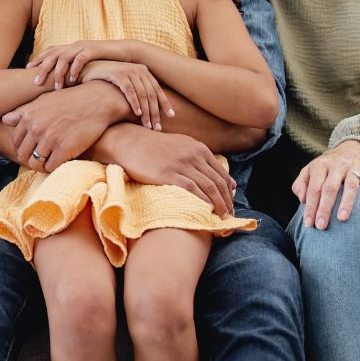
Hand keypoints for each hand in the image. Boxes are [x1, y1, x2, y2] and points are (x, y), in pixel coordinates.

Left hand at [3, 80, 132, 171]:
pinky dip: (53, 168)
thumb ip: (23, 112)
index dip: (23, 148)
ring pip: (35, 163)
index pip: (16, 141)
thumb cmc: (70, 100)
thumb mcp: (43, 101)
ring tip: (48, 162)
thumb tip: (5, 120)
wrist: (96, 101)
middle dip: (29, 159)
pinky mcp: (64, 149)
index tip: (32, 149)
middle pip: (23, 155)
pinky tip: (59, 162)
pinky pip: (50, 167)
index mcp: (28, 116)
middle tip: (40, 159)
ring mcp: (50, 139)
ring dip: (41, 166)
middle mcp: (36, 127)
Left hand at [28, 40, 121, 88]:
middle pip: (53, 54)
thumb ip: (72, 71)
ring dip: (59, 72)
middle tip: (36, 82)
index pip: (49, 52)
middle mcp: (74, 45)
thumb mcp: (84, 67)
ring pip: (64, 57)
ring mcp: (83, 46)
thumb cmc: (103, 63)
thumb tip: (58, 84)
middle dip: (43, 68)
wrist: (125, 54)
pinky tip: (73, 80)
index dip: (37, 59)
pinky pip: (81, 58)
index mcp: (70, 48)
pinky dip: (75, 69)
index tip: (27, 70)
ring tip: (57, 87)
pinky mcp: (94, 49)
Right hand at [78, 60, 173, 130]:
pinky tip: (137, 113)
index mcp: (143, 71)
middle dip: (155, 113)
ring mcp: (129, 70)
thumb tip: (148, 109)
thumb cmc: (107, 80)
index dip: (165, 103)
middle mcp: (139, 69)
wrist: (88, 69)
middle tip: (157, 127)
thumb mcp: (125, 84)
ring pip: (143, 94)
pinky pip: (130, 90)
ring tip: (148, 126)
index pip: (157, 89)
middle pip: (151, 94)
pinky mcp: (118, 73)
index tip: (171, 116)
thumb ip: (137, 92)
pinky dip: (134, 103)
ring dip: (146, 112)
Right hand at [101, 127, 235, 216]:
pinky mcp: (167, 174)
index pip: (222, 174)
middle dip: (227, 202)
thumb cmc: (153, 147)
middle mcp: (193, 154)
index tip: (231, 205)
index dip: (230, 193)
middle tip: (229, 217)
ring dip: (219, 205)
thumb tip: (211, 176)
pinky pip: (191, 189)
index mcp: (198, 148)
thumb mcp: (180, 145)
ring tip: (222, 218)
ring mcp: (181, 164)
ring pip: (209, 187)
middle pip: (218, 183)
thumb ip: (198, 158)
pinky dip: (202, 201)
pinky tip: (207, 211)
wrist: (128, 142)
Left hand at [292, 140, 359, 228]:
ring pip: (350, 186)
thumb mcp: (311, 169)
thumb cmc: (328, 166)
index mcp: (320, 165)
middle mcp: (337, 165)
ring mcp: (354, 167)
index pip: (313, 188)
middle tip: (321, 225)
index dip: (310, 206)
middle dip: (324, 208)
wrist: (353, 148)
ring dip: (346, 203)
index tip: (309, 223)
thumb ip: (301, 183)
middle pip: (329, 188)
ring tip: (341, 219)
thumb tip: (302, 200)